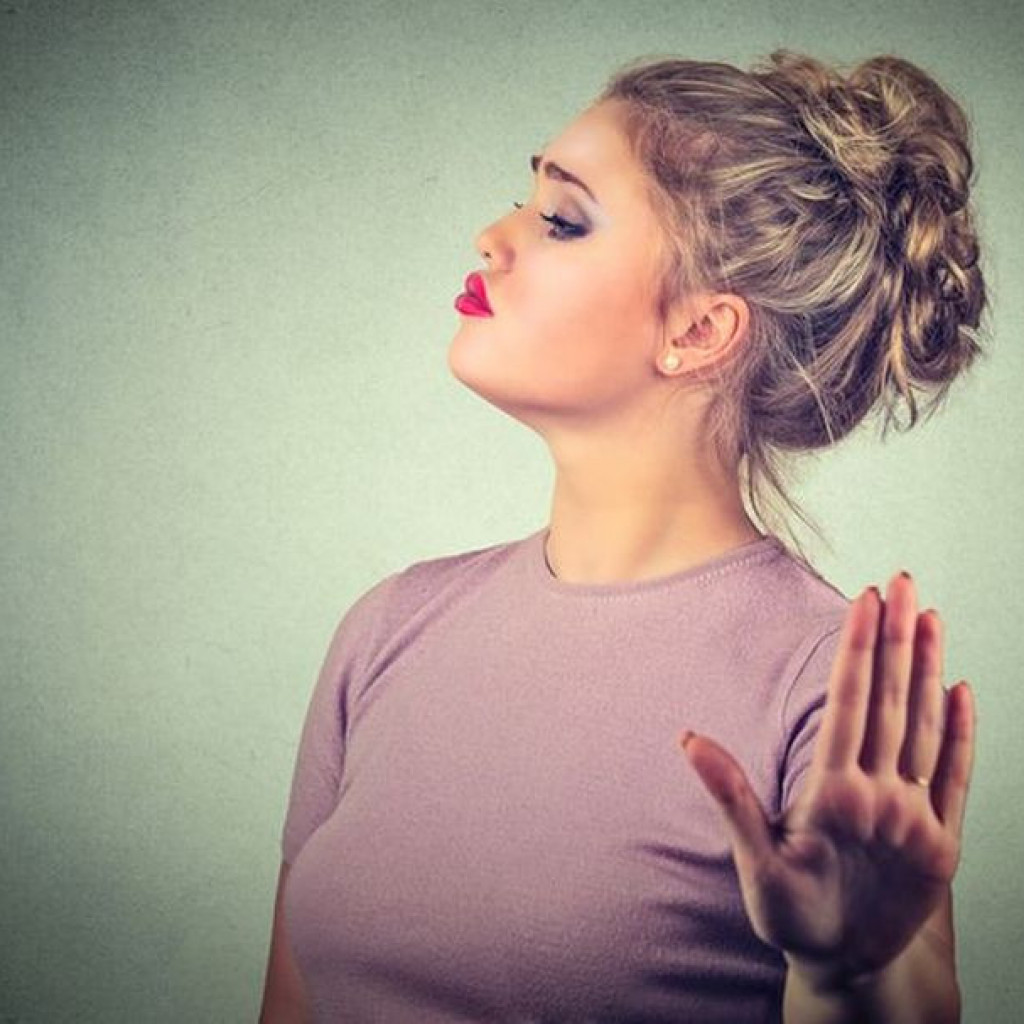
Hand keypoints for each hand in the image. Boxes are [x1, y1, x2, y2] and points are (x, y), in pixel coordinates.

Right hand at [678, 571, 974, 981]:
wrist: (855, 973)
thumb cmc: (796, 916)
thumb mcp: (754, 862)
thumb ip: (729, 795)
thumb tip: (689, 738)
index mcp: (834, 799)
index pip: (849, 706)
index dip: (860, 649)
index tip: (868, 600)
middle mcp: (883, 802)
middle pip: (891, 703)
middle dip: (898, 637)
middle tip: (904, 582)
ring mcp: (920, 820)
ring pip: (927, 729)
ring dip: (929, 668)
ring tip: (931, 615)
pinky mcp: (946, 840)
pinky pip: (959, 774)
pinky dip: (963, 729)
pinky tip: (961, 688)